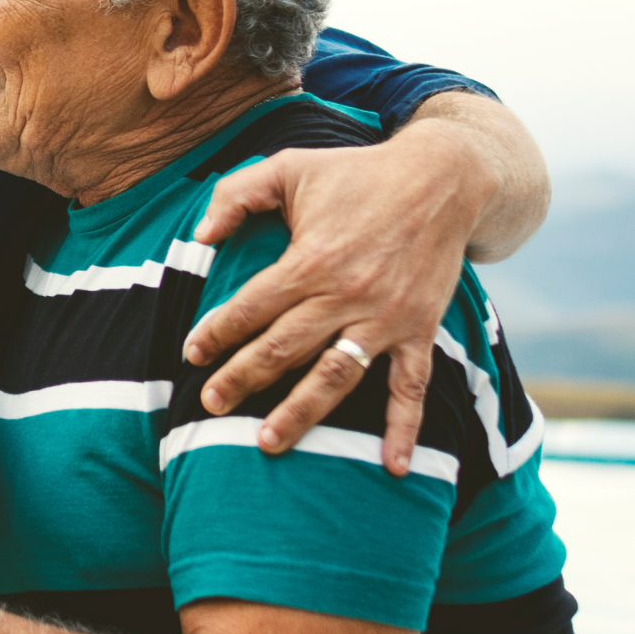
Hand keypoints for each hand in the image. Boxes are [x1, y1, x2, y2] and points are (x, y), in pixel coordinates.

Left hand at [183, 122, 497, 473]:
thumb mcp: (289, 166)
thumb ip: (236, 195)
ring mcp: (385, 319)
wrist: (443, 178)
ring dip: (300, 414)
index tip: (191, 354)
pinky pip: (411, 388)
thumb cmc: (357, 174)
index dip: (218, 332)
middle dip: (242, 380)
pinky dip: (403, 429)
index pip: (251, 307)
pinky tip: (391, 467)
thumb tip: (200, 236)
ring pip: (335, 378)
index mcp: (311, 260)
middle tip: (209, 405)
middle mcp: (345, 296)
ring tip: (266, 443)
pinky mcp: (419, 330)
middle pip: (283, 349)